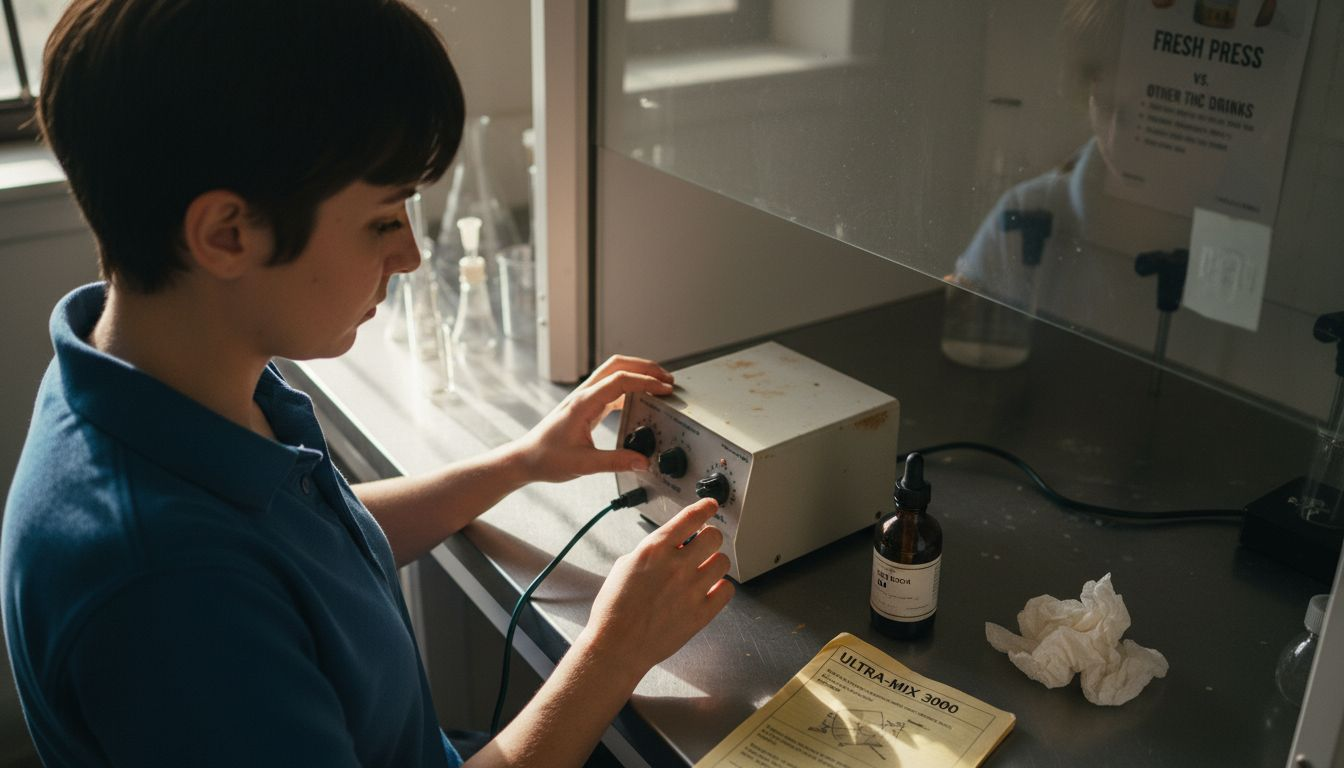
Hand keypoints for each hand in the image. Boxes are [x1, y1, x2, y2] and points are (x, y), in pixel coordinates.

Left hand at [510, 355, 673, 483]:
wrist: (525, 459)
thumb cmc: (546, 458)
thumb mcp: (584, 464)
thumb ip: (615, 462)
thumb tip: (642, 461)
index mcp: (583, 403)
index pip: (620, 380)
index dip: (645, 382)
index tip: (664, 389)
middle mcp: (584, 395)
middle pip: (618, 365)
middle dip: (645, 367)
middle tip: (666, 378)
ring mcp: (585, 398)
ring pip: (614, 373)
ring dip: (637, 374)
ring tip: (658, 385)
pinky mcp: (586, 406)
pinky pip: (611, 388)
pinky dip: (629, 388)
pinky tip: (640, 400)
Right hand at [578, 498, 734, 678]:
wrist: (617, 646)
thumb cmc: (614, 610)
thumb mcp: (625, 565)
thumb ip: (652, 551)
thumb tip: (669, 544)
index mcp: (655, 550)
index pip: (690, 518)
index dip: (705, 507)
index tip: (711, 506)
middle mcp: (677, 566)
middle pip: (714, 536)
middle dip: (709, 537)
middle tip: (704, 543)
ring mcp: (692, 590)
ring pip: (723, 561)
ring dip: (715, 562)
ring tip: (705, 569)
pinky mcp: (701, 613)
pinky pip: (727, 590)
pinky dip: (721, 587)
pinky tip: (710, 589)